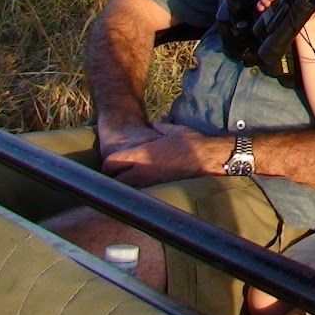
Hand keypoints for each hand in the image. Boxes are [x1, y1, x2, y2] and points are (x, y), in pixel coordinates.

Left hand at [101, 121, 222, 187]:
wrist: (207, 158)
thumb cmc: (190, 142)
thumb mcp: (173, 130)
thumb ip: (158, 127)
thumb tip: (152, 124)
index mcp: (142, 154)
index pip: (111, 163)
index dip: (107, 163)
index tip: (111, 162)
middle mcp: (142, 170)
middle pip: (114, 180)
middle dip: (112, 177)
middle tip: (116, 172)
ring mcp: (149, 181)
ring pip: (126, 188)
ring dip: (123, 184)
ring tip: (127, 178)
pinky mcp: (158, 187)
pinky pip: (139, 190)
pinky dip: (136, 187)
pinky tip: (142, 181)